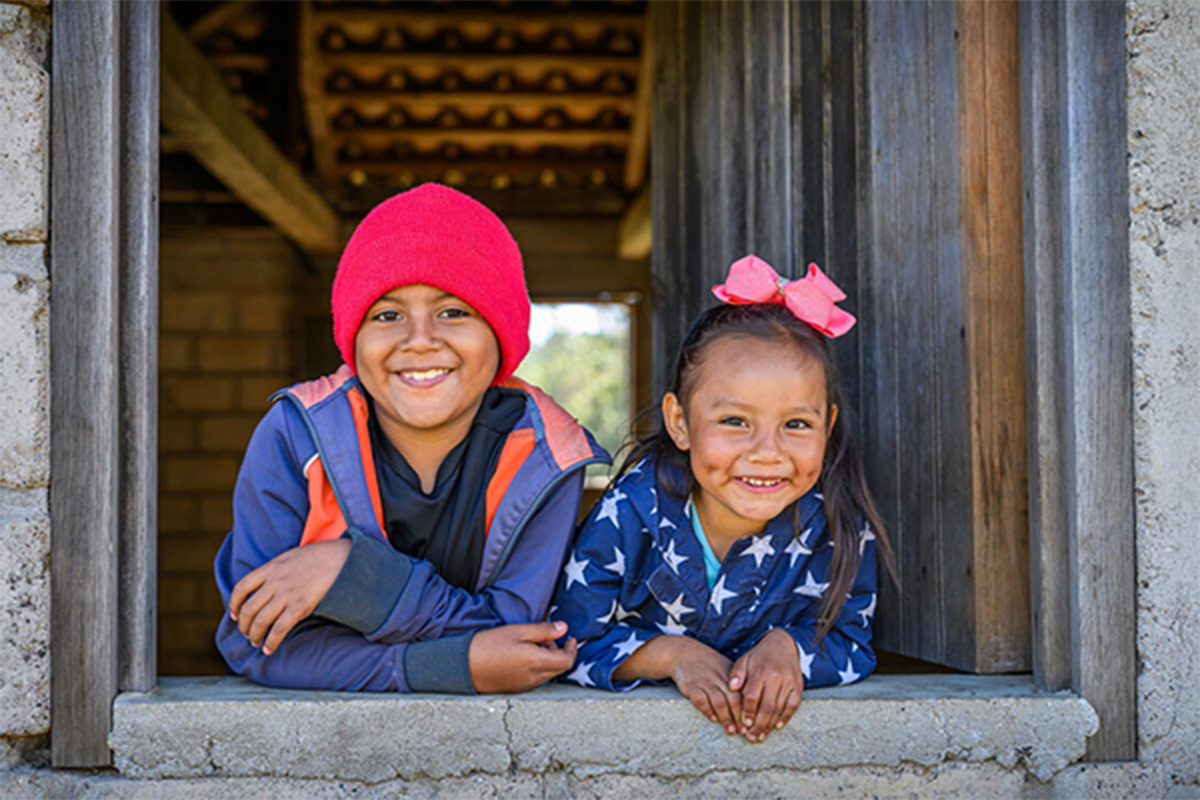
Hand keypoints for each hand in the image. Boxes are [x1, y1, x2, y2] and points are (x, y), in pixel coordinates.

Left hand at [228, 538, 350, 654]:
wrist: (341, 558)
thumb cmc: (320, 557)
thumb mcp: (291, 557)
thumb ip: (277, 570)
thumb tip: (268, 584)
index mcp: (271, 567)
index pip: (242, 587)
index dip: (234, 604)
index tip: (235, 615)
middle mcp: (275, 581)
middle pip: (249, 608)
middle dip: (244, 625)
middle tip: (247, 634)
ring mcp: (287, 594)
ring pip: (260, 620)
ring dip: (254, 635)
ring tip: (255, 642)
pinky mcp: (300, 606)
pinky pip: (279, 628)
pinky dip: (271, 641)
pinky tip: (269, 649)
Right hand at [469, 621, 577, 692]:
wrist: (463, 665)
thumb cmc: (489, 645)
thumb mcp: (518, 631)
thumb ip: (543, 630)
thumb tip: (563, 628)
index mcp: (537, 663)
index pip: (567, 661)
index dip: (572, 649)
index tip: (569, 638)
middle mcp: (534, 678)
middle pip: (559, 668)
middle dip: (558, 652)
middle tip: (544, 637)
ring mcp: (525, 685)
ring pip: (548, 673)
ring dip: (548, 659)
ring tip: (530, 645)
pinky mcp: (516, 688)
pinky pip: (536, 679)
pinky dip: (537, 667)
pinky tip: (522, 656)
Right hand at [668, 638, 744, 736]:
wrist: (683, 653)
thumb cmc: (707, 664)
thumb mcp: (725, 668)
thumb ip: (737, 684)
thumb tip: (750, 707)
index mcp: (730, 675)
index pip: (744, 694)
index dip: (749, 710)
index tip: (753, 724)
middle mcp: (719, 678)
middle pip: (734, 699)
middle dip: (740, 718)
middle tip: (744, 732)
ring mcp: (705, 681)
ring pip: (719, 701)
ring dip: (726, 718)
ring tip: (730, 731)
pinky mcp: (690, 685)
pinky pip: (700, 699)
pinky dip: (707, 710)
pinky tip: (713, 719)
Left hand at [728, 628, 803, 742]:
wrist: (782, 645)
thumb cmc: (759, 657)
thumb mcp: (744, 660)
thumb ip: (737, 674)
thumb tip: (732, 688)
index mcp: (760, 671)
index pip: (753, 696)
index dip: (748, 712)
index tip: (743, 724)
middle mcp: (776, 677)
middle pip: (767, 706)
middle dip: (758, 725)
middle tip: (751, 737)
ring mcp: (789, 682)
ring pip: (780, 708)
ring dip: (770, 725)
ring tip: (761, 736)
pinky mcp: (798, 686)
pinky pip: (793, 705)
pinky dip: (786, 717)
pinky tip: (777, 727)